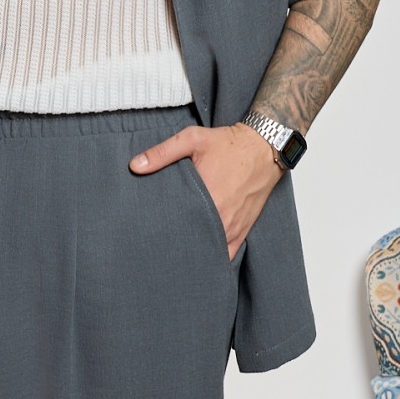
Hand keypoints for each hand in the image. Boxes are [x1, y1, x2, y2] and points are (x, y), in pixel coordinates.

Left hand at [128, 121, 281, 260]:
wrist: (264, 147)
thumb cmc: (229, 144)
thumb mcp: (192, 139)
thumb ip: (161, 153)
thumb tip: (135, 166)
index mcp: (206, 198)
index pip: (176, 226)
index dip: (161, 233)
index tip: (149, 236)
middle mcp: (221, 218)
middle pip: (192, 243)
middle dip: (176, 246)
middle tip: (158, 249)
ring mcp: (233, 227)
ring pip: (209, 252)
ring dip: (195, 253)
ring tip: (176, 256)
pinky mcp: (243, 230)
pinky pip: (227, 254)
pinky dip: (214, 257)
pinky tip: (201, 259)